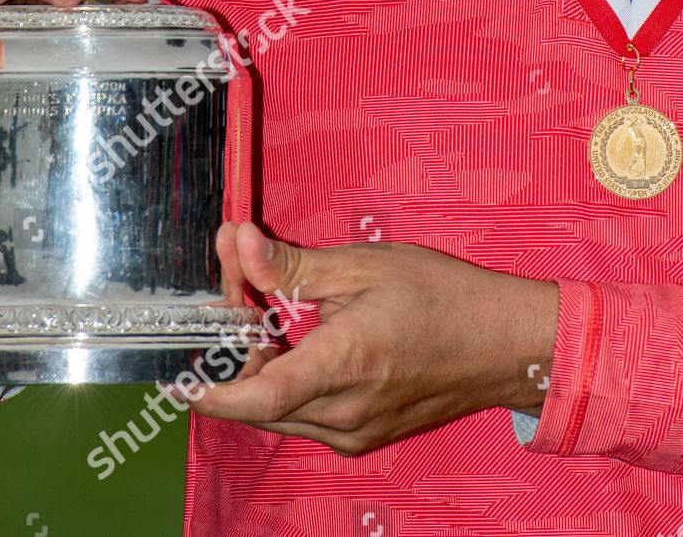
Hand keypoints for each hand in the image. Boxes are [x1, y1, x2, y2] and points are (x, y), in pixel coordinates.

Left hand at [178, 221, 558, 455]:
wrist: (504, 344)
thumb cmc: (444, 296)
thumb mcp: (368, 265)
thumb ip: (295, 264)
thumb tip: (237, 243)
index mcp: (344, 364)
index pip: (256, 395)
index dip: (209, 389)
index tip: (178, 372)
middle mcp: (344, 414)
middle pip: (260, 401)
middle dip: (237, 355)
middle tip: (243, 301)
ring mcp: (355, 433)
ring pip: (281, 412)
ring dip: (265, 371)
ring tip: (278, 318)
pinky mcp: (364, 438)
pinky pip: (308, 419)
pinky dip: (293, 385)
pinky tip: (308, 344)